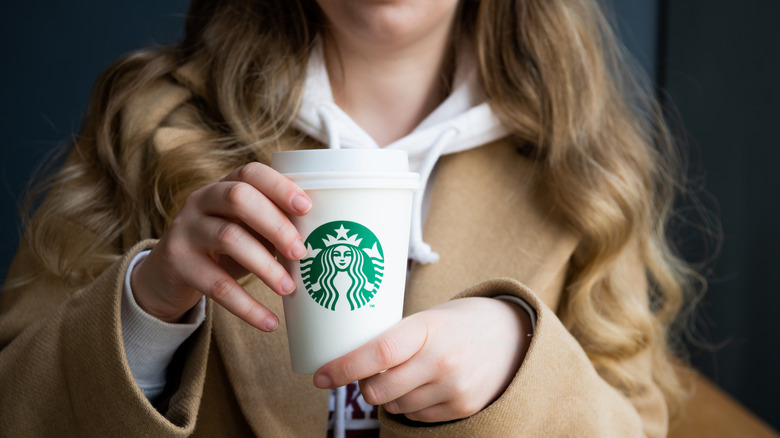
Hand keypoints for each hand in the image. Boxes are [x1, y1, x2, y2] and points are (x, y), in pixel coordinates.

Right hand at [130, 162, 310, 330]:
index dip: (279, 187)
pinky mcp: (178, 263)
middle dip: (275, 224)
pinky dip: (246, 306)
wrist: (168, 272)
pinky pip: (216, 285)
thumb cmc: (224, 245)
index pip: (251, 173)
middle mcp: (201, 200)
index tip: (306, 207)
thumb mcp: (245, 228)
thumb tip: (321, 241)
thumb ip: (273, 225)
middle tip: (301, 253)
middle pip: (239, 198)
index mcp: (224, 185)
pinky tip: (269, 322)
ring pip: (228, 238)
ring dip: (265, 265)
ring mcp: (185, 229)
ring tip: (289, 288)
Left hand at [313, 297, 531, 421]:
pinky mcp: (463, 407)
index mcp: (428, 328)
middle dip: (365, 387)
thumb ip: (394, 337)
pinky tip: (427, 386)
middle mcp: (442, 359)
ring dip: (390, 396)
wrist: (512, 335)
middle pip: (379, 390)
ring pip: (395, 406)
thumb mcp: (428, 317)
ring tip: (410, 373)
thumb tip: (347, 362)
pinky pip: (417, 417)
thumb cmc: (458, 321)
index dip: (344, 367)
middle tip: (369, 374)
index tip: (319, 376)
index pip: (379, 352)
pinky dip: (412, 406)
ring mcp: (454, 387)